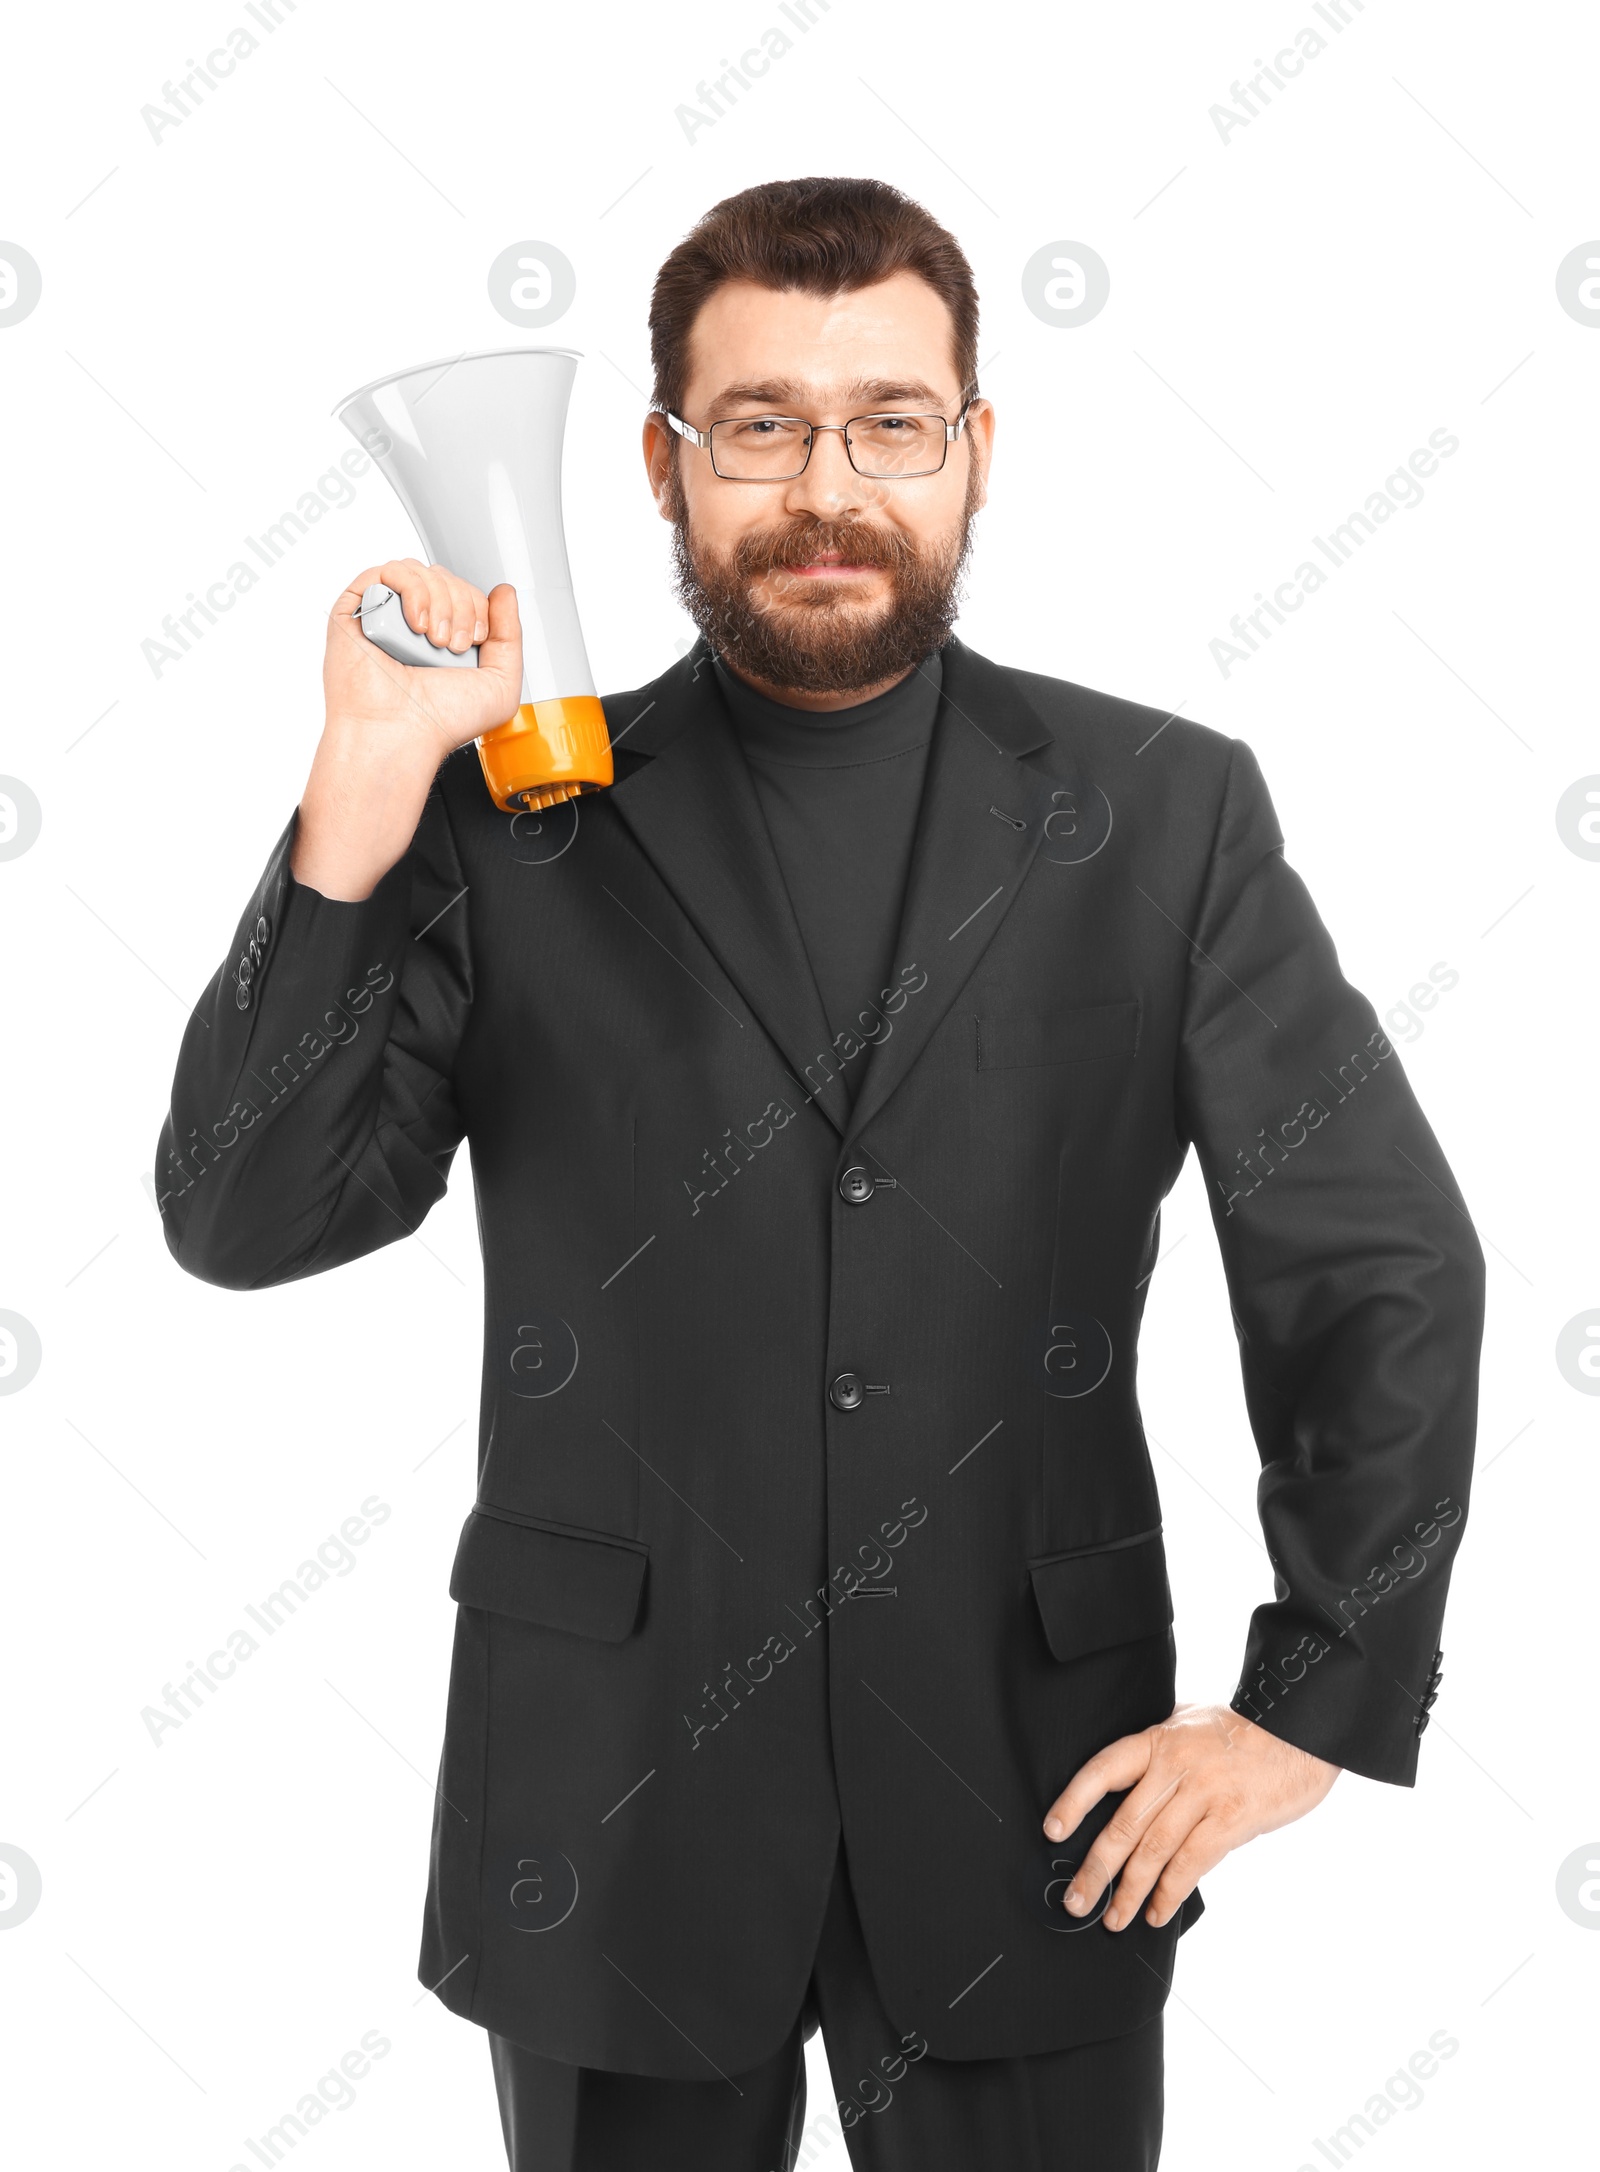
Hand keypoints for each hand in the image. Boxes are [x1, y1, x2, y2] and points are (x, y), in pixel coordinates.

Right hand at [293, 561, 522, 901]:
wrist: (402, 736)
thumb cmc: (442, 722)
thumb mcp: (500, 683)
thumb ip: (510, 636)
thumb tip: (504, 592)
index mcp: (444, 638)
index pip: (464, 593)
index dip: (477, 606)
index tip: (475, 639)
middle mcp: (413, 626)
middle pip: (444, 578)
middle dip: (461, 604)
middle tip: (454, 645)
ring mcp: (384, 617)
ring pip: (418, 571)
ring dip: (438, 599)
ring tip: (435, 639)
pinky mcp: (355, 613)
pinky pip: (385, 572)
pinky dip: (411, 588)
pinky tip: (416, 623)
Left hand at [1042, 1703, 1338, 1930]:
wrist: (1298, 1727)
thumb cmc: (1243, 1728)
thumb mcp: (1190, 1722)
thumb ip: (1159, 1751)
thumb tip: (1127, 1781)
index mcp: (1158, 1740)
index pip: (1102, 1770)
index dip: (1073, 1802)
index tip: (1052, 1832)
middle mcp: (1174, 1767)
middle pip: (1123, 1824)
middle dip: (1095, 1869)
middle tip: (1076, 1901)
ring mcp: (1203, 1794)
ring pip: (1153, 1851)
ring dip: (1129, 1892)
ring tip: (1113, 1919)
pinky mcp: (1232, 1820)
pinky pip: (1191, 1864)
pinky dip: (1170, 1894)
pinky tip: (1157, 1914)